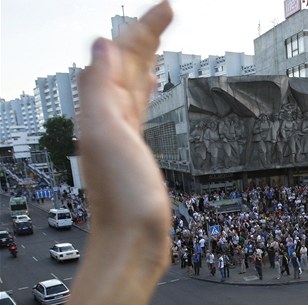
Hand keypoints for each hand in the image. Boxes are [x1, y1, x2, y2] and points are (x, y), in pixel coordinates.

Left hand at [77, 1, 172, 271]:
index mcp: (101, 109)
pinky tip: (150, 85)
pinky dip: (145, 89)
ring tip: (158, 42)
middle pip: (126, 64)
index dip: (144, 28)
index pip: (121, 54)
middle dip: (146, 36)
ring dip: (145, 58)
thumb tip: (101, 43)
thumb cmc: (122, 197)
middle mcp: (109, 117)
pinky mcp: (137, 149)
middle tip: (170, 13)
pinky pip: (139, 108)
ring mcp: (124, 133)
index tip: (170, 8)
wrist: (131, 240)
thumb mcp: (106, 135)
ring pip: (133, 83)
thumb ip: (98, 88)